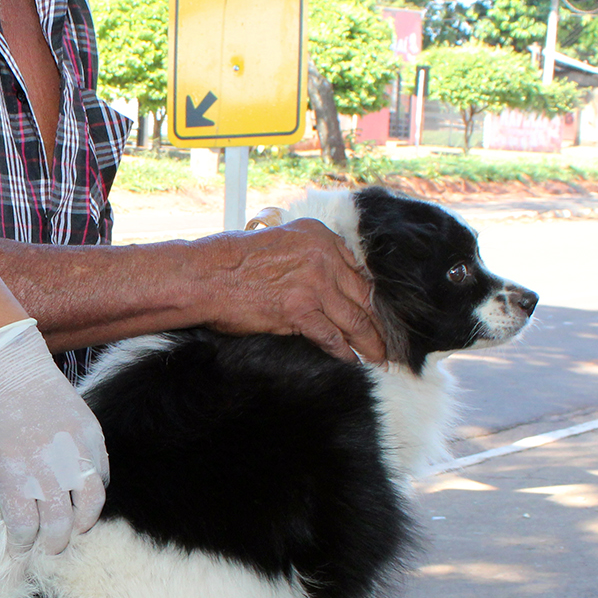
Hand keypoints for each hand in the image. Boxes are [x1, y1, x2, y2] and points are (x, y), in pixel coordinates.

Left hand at [0, 320, 108, 555]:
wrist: (10, 368)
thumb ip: (2, 495)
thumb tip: (17, 529)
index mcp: (11, 471)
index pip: (23, 527)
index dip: (23, 547)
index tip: (22, 552)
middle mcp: (44, 462)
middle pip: (58, 523)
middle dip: (53, 544)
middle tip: (50, 549)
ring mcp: (73, 448)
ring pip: (90, 504)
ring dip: (82, 524)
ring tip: (74, 529)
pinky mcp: (92, 434)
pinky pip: (102, 475)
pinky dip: (94, 493)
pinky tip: (83, 497)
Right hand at [196, 220, 385, 362]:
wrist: (207, 275)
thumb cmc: (233, 263)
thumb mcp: (281, 243)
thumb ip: (308, 258)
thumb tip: (329, 288)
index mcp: (319, 237)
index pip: (358, 271)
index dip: (372, 297)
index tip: (379, 313)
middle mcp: (323, 256)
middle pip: (364, 295)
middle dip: (379, 323)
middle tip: (390, 341)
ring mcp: (314, 284)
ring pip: (355, 319)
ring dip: (369, 342)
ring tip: (378, 357)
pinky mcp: (300, 310)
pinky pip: (331, 336)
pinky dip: (344, 352)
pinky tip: (351, 361)